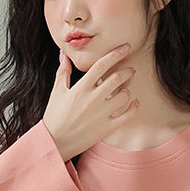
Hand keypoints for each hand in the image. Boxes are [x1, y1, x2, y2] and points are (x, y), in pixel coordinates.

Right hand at [43, 44, 138, 161]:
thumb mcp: (57, 92)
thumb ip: (63, 72)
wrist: (55, 142)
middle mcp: (92, 100)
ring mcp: (100, 115)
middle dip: (127, 71)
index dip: (115, 54)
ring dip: (128, 90)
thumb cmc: (55, 116)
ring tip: (125, 90)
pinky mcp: (106, 128)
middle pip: (116, 79)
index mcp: (80, 89)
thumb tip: (65, 55)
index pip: (101, 65)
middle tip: (130, 70)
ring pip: (124, 96)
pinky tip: (134, 103)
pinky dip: (133, 108)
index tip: (125, 48)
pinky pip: (126, 117)